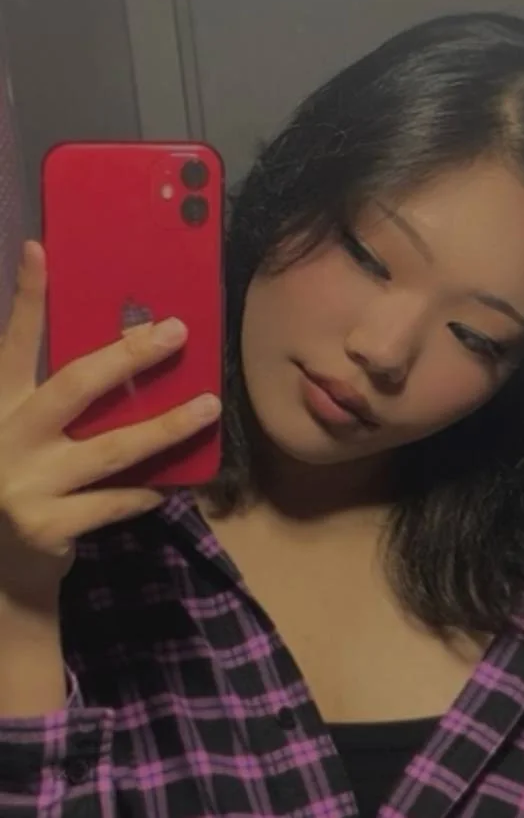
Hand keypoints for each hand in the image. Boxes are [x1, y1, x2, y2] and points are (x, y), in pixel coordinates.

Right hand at [0, 241, 220, 608]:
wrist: (4, 568)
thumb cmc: (25, 485)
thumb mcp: (26, 437)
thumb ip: (59, 403)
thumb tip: (128, 351)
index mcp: (0, 406)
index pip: (14, 344)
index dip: (27, 299)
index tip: (41, 250)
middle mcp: (6, 437)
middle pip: (75, 386)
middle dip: (129, 356)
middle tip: (175, 331)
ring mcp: (24, 484)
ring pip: (113, 448)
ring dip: (167, 426)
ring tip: (208, 407)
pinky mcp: (47, 525)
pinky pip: (117, 501)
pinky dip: (147, 492)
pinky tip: (173, 486)